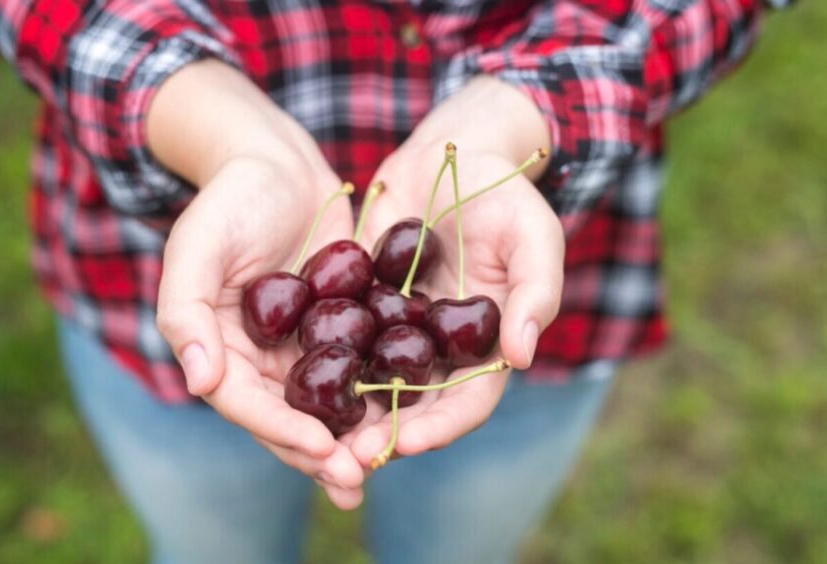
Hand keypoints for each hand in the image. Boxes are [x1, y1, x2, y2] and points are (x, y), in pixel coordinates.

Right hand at [148, 61, 364, 508]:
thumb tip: (200, 382)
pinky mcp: (340, 327)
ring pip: (326, 405)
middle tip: (356, 478)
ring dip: (352, 438)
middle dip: (320, 453)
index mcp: (219, 348)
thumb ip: (186, 312)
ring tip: (383, 462)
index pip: (246, 404)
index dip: (281, 432)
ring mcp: (300, 346)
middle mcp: (259, 358)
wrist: (278, 161)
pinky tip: (408, 415)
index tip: (321, 450)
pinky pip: (358, 369)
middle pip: (287, 418)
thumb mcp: (197, 246)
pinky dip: (378, 396)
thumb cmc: (231, 198)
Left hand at [351, 76, 563, 465]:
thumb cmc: (505, 193)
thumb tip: (522, 356)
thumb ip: (535, 293)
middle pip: (414, 408)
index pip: (468, 403)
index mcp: (487, 347)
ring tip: (315, 436)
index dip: (440, 428)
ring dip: (347, 414)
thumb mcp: (533, 236)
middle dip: (383, 436)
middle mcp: (441, 349)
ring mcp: (400, 330)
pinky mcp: (364, 306)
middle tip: (347, 458)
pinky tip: (292, 381)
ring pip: (372, 385)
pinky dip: (323, 366)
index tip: (405, 442)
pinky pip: (342, 343)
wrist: (452, 154)